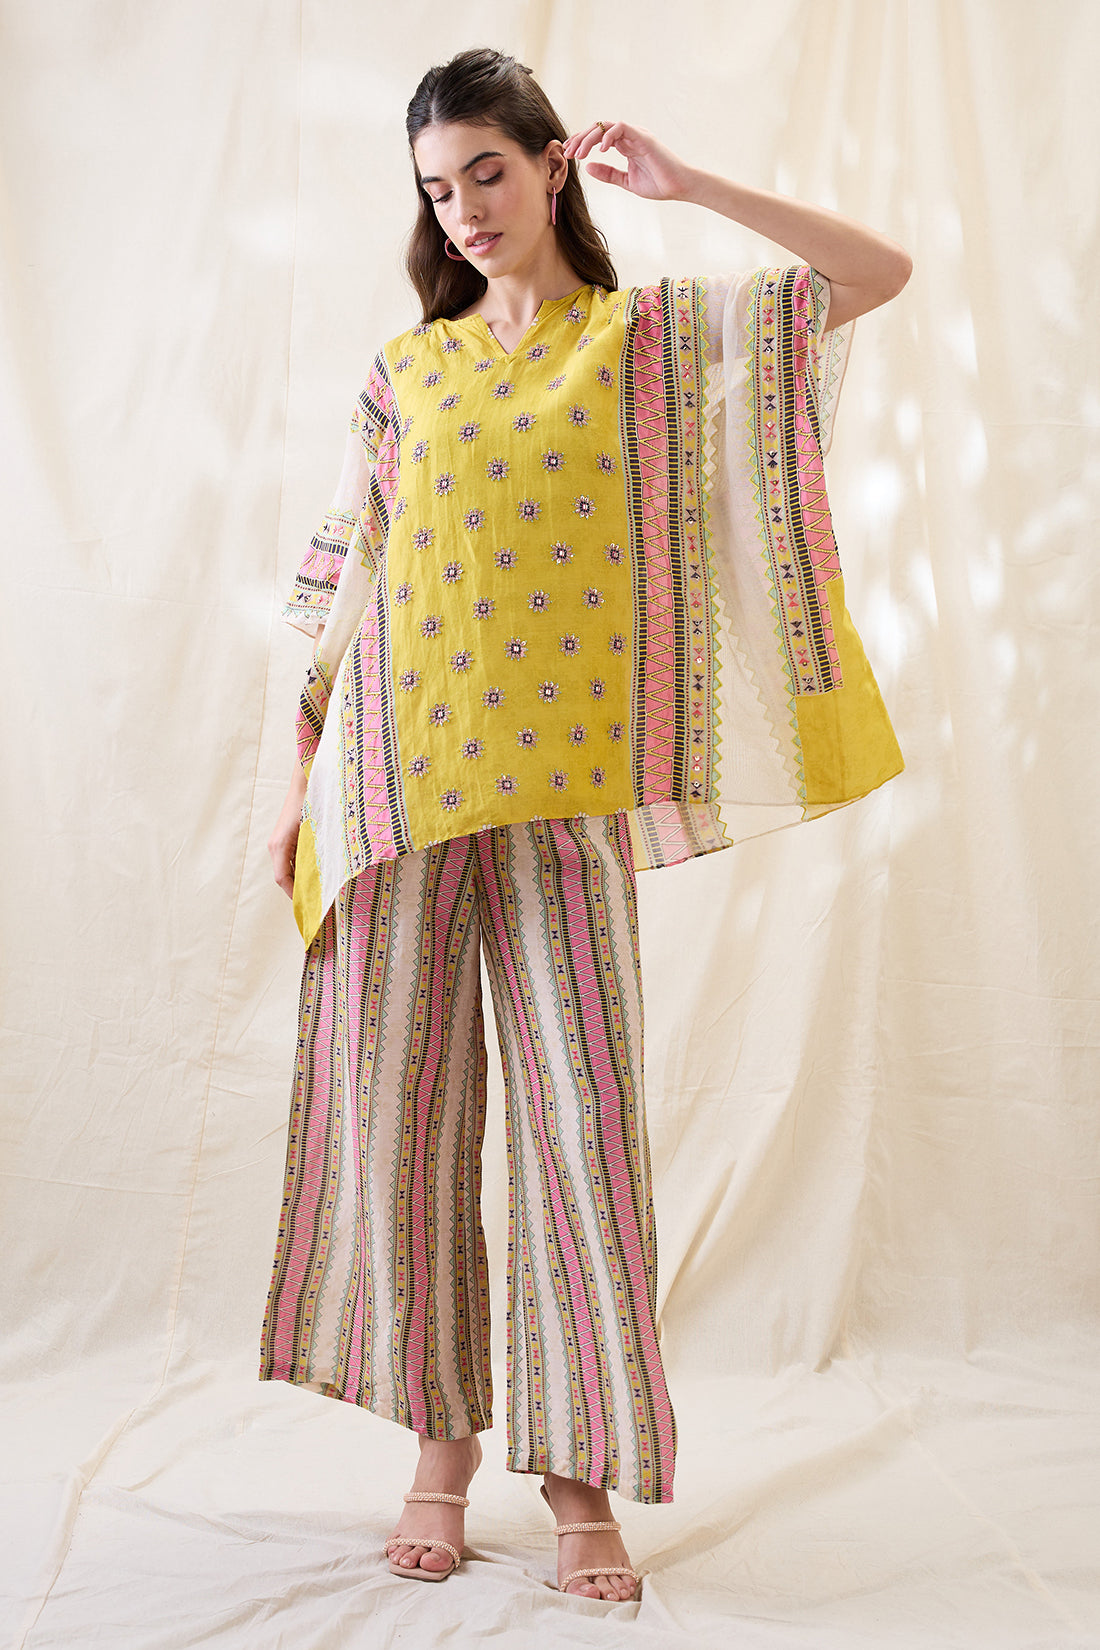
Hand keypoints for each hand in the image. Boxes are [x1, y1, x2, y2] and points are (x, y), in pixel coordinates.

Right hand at [268, 769, 306, 898]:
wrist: (306, 782)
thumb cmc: (310, 804)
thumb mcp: (313, 833)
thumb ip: (313, 855)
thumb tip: (319, 879)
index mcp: (279, 847)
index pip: (283, 880)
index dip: (295, 895)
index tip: (310, 907)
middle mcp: (275, 847)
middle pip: (284, 877)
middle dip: (299, 891)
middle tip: (318, 904)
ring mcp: (279, 842)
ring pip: (288, 869)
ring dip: (301, 880)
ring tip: (319, 893)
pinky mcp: (285, 838)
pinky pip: (291, 860)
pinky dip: (301, 869)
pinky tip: (316, 874)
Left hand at [563, 121, 694, 202]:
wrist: (680, 187)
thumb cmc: (659, 184)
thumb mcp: (626, 181)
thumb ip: (608, 173)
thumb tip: (587, 167)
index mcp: (626, 145)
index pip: (599, 137)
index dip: (582, 143)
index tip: (568, 154)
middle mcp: (630, 136)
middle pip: (599, 129)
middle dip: (580, 139)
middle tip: (567, 153)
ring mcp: (637, 135)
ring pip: (607, 126)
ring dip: (589, 138)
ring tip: (579, 153)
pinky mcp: (643, 137)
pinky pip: (621, 128)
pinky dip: (608, 137)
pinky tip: (600, 151)